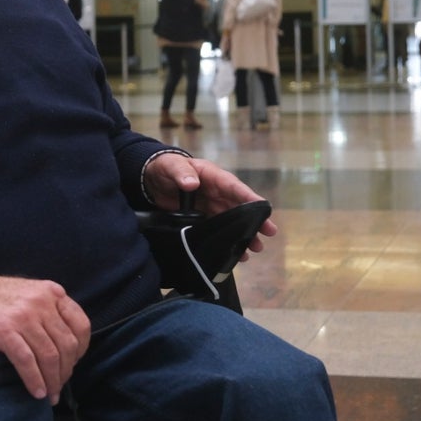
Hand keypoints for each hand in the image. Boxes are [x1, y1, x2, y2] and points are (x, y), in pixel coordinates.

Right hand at [0, 273, 90, 403]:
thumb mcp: (31, 293)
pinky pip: (27, 362)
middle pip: (67, 345)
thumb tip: (66, 347)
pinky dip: (34, 380)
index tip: (73, 364)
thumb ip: (50, 310)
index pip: (81, 325)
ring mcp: (23, 316)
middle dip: (66, 371)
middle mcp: (41, 302)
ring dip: (52, 381)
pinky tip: (36, 392)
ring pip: (49, 356)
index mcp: (52, 292)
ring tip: (49, 395)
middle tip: (59, 386)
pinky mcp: (4, 331)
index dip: (82, 350)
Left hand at [143, 153, 276, 258]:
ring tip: (255, 249)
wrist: (151, 179)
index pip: (234, 187)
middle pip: (239, 207)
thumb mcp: (172, 166)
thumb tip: (192, 183)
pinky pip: (217, 230)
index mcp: (213, 177)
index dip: (249, 197)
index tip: (264, 208)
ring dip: (243, 234)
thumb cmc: (166, 167)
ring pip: (231, 222)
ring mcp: (211, 207)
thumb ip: (181, 173)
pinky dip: (226, 241)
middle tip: (269, 233)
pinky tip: (234, 255)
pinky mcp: (202, 219)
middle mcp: (217, 193)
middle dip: (254, 220)